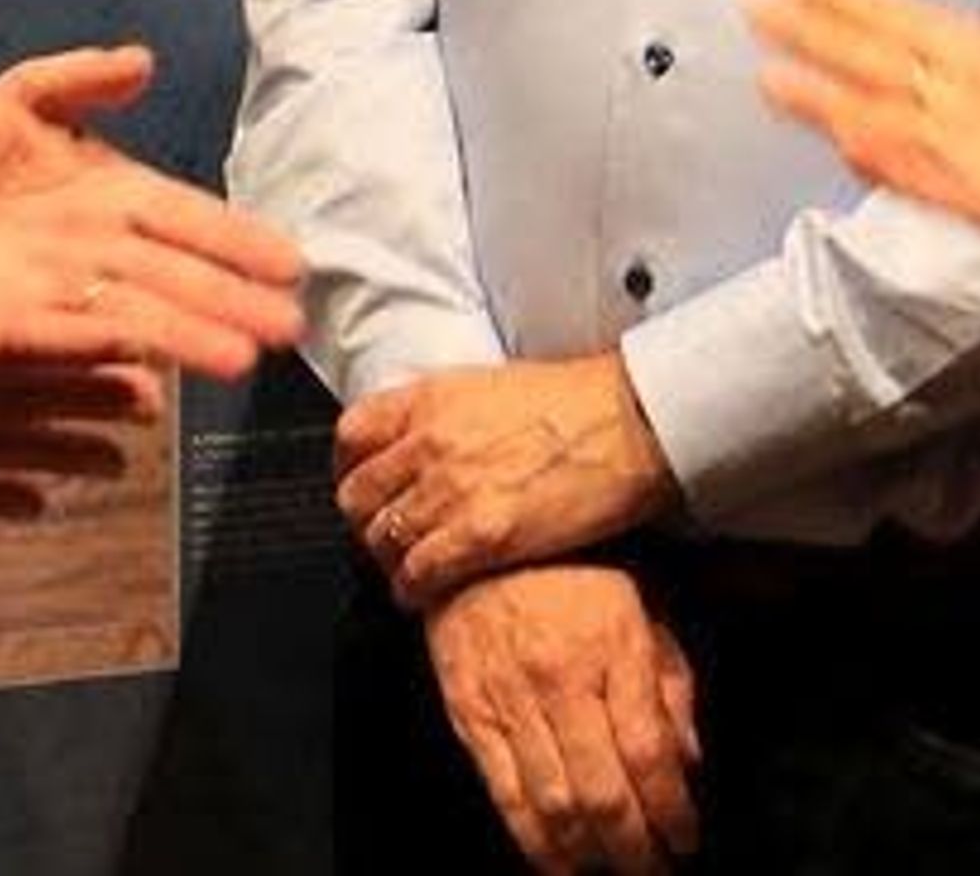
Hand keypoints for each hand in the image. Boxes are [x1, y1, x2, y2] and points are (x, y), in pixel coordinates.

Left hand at [0, 45, 304, 379]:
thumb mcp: (26, 94)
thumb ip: (82, 78)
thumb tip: (142, 60)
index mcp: (116, 192)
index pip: (188, 216)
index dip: (237, 239)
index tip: (290, 261)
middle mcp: (104, 251)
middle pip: (178, 278)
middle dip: (232, 302)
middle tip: (286, 327)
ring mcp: (65, 295)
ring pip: (139, 319)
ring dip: (189, 340)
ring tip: (239, 360)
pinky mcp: (17, 328)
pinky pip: (71, 349)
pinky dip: (110, 367)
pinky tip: (150, 393)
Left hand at [339, 356, 678, 604]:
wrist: (631, 424)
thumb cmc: (579, 404)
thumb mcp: (492, 385)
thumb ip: (445, 413)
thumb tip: (420, 438)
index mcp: (431, 398)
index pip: (352, 436)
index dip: (348, 469)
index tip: (359, 485)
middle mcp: (431, 442)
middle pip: (358, 495)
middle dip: (367, 521)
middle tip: (386, 535)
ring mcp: (452, 490)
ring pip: (383, 540)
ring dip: (390, 561)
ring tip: (407, 569)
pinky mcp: (481, 535)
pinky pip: (418, 574)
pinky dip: (412, 590)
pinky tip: (423, 594)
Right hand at [424, 566, 702, 872]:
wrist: (477, 542)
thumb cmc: (570, 570)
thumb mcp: (642, 607)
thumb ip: (670, 682)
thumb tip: (688, 761)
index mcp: (613, 646)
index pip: (648, 752)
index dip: (671, 810)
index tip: (686, 838)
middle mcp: (561, 679)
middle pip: (602, 792)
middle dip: (634, 849)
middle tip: (653, 869)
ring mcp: (510, 701)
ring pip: (553, 805)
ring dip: (587, 856)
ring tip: (610, 873)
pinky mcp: (470, 717)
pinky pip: (504, 795)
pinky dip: (532, 841)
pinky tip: (557, 862)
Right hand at [751, 0, 979, 263]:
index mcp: (975, 51)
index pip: (892, 18)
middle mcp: (954, 96)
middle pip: (869, 60)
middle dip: (814, 35)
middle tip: (756, 7)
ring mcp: (960, 146)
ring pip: (877, 115)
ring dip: (826, 100)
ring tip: (771, 78)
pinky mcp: (977, 194)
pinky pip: (917, 173)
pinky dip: (881, 156)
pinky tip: (843, 135)